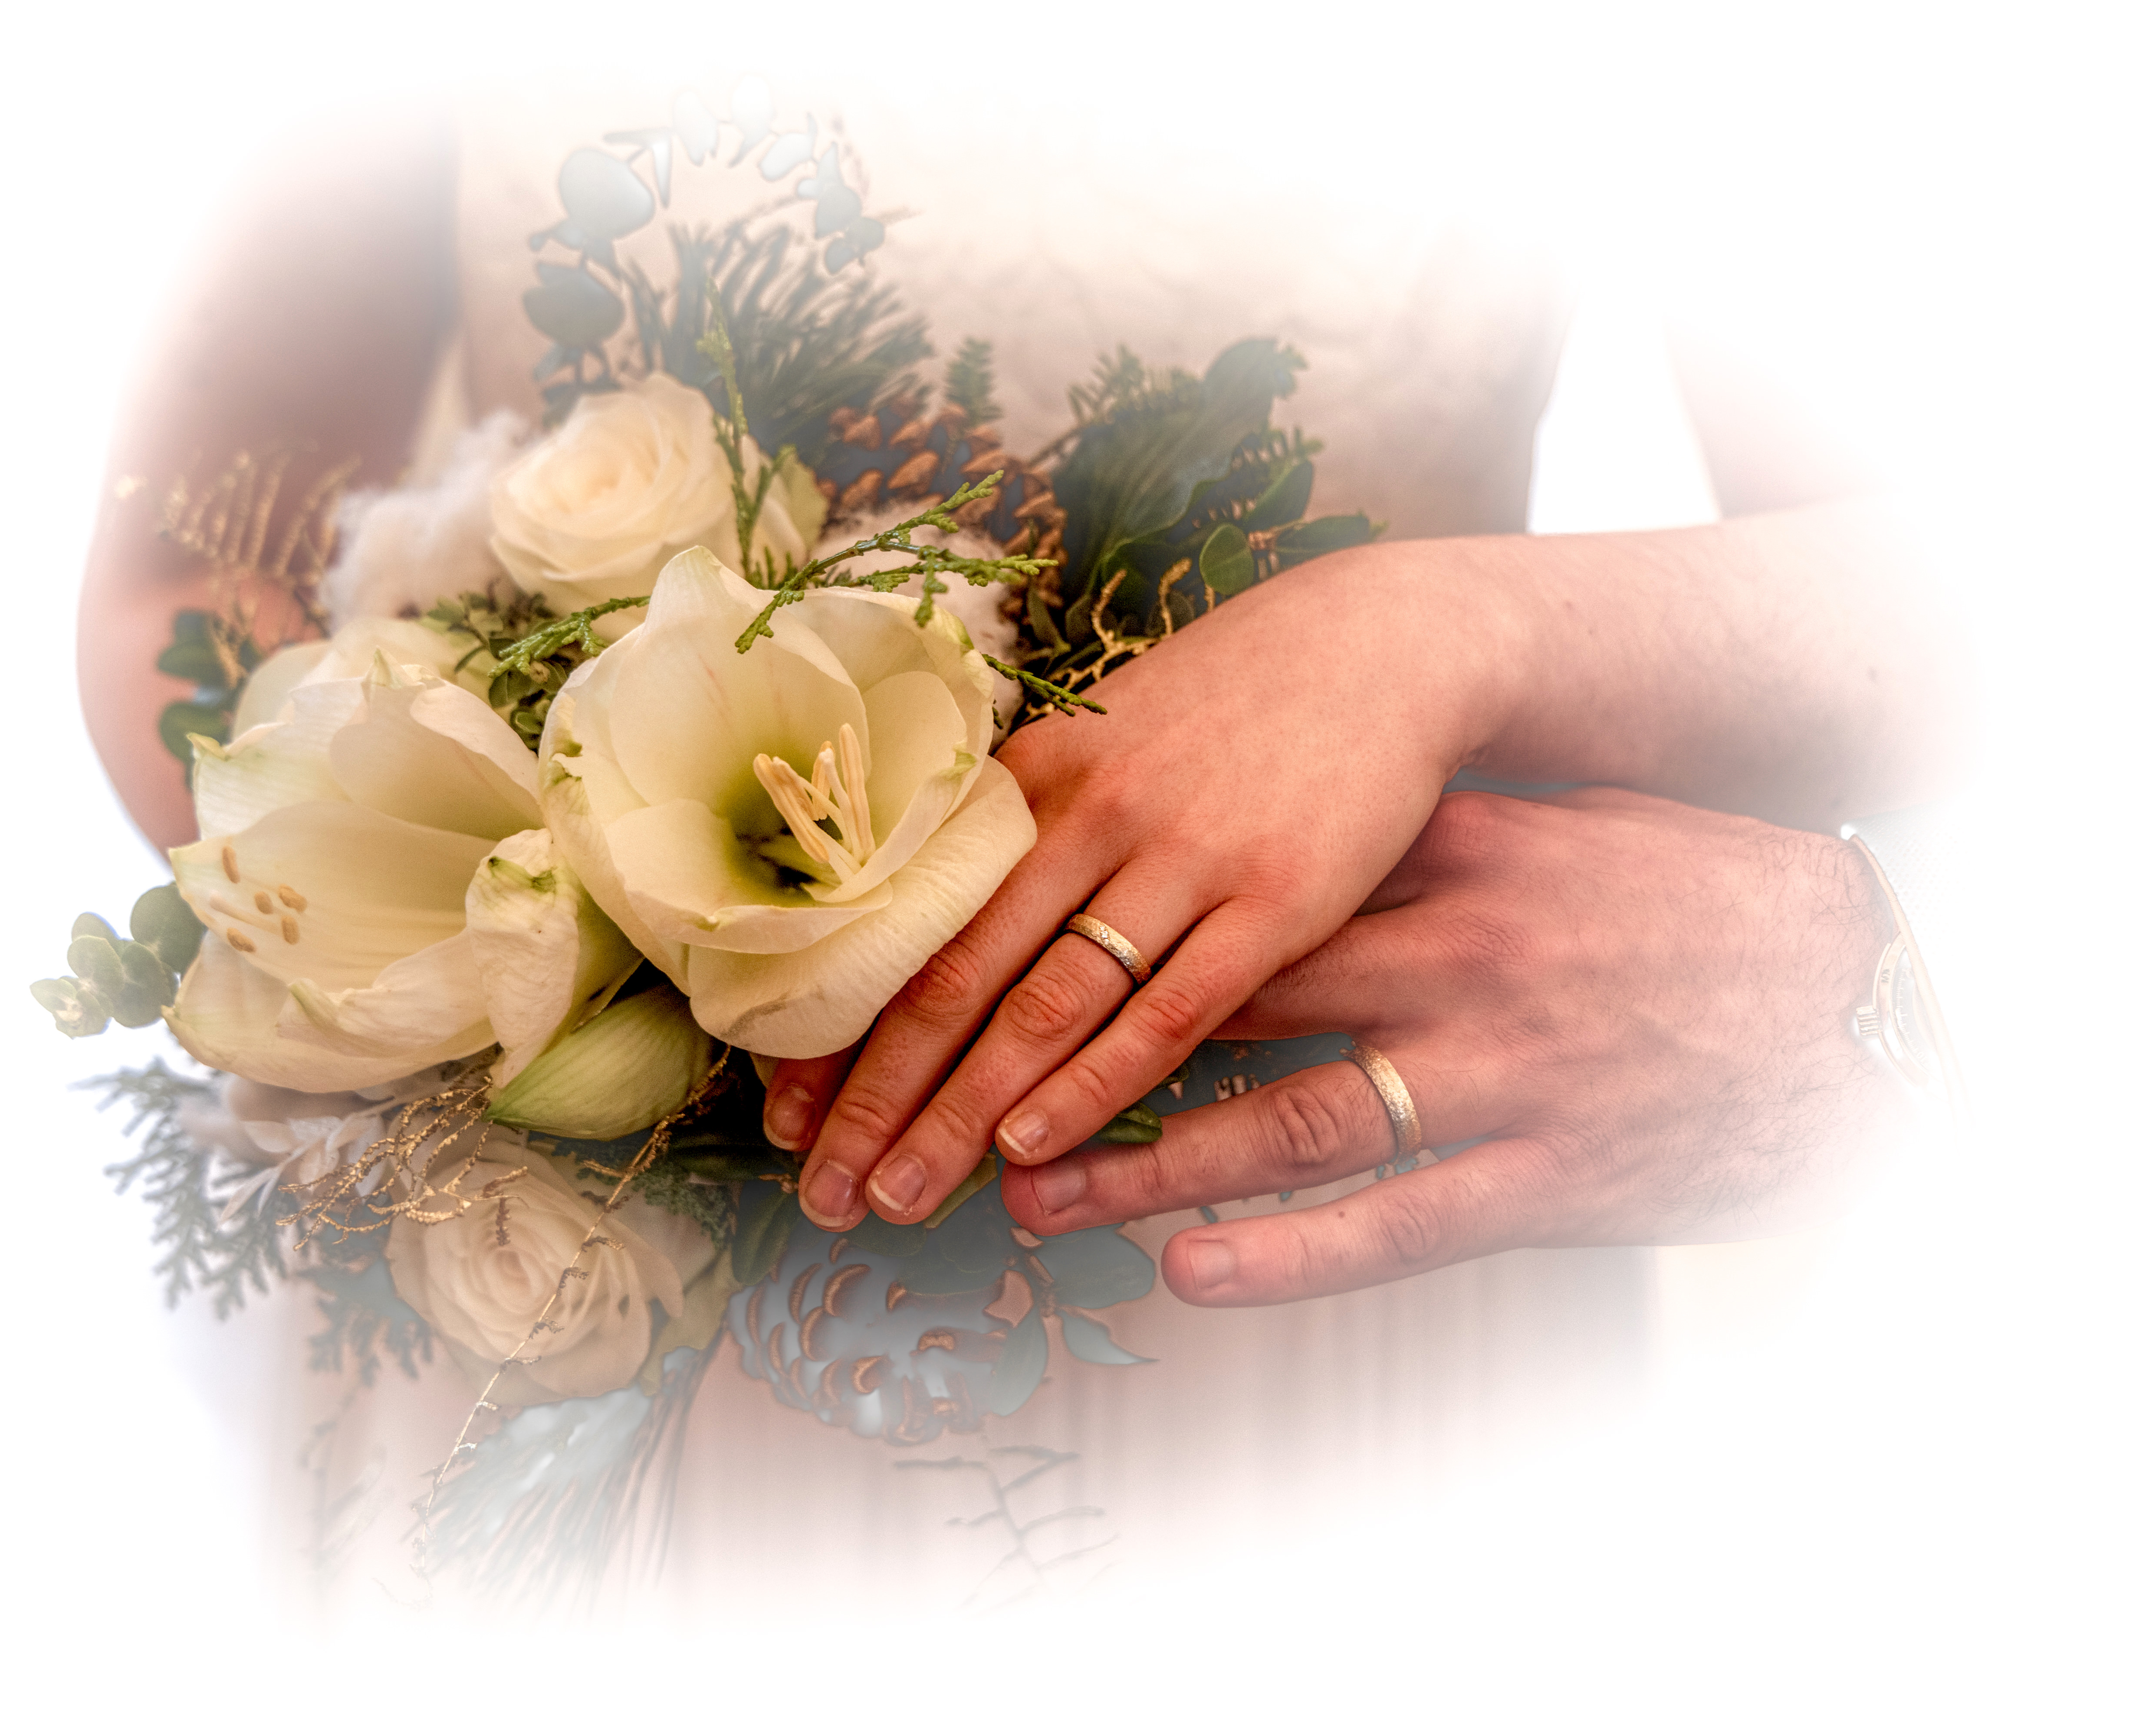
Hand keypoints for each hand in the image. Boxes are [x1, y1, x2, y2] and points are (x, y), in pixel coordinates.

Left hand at [759, 507, 1961, 1233]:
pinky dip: (1091, 1085)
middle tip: (821, 1189)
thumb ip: (1027, 829)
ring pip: (1043, 1010)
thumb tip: (936, 923)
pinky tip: (1030, 1148)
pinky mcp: (1272, 900)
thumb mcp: (1105, 740)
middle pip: (954, 980)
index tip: (781, 1111)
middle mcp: (1086, 818)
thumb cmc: (1229, 706)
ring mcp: (1178, 859)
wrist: (1382, 643)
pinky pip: (1165, 1012)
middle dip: (877, 1098)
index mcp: (1032, 779)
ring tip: (898, 1197)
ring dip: (961, 1115)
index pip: (907, 923)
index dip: (839, 1024)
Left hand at [1004, 788, 1901, 1303]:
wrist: (1856, 985)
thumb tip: (1264, 816)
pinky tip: (1183, 1271)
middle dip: (1081, 1063)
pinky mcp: (1553, 1177)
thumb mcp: (1535, 827)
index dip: (1105, 933)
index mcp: (1438, 865)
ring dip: (1144, 1167)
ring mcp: (1501, 1074)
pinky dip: (1285, 1254)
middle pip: (1221, 1010)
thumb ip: (1405, 829)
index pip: (1235, 896)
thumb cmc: (1675, 897)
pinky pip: (1396, 1222)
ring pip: (1286, 1125)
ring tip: (1027, 1199)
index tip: (990, 966)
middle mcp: (1453, 962)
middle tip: (959, 1105)